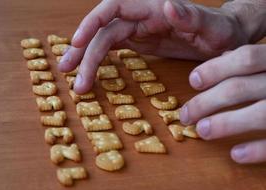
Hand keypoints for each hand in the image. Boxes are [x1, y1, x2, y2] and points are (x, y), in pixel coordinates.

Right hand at [58, 0, 247, 93]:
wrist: (223, 39)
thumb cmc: (220, 31)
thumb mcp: (211, 26)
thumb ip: (190, 16)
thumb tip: (166, 5)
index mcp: (153, 8)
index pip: (114, 8)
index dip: (92, 23)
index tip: (76, 43)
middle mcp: (140, 17)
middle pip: (103, 31)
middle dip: (84, 52)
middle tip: (69, 74)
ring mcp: (138, 30)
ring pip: (103, 41)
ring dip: (87, 60)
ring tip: (76, 80)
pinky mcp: (139, 42)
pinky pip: (112, 49)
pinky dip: (98, 60)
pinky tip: (90, 72)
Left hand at [180, 44, 265, 163]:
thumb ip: (256, 60)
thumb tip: (221, 60)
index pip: (245, 57)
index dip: (215, 69)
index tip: (193, 81)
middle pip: (240, 88)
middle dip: (206, 102)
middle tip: (186, 115)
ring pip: (259, 114)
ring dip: (226, 124)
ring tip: (202, 131)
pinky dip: (258, 150)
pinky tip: (236, 154)